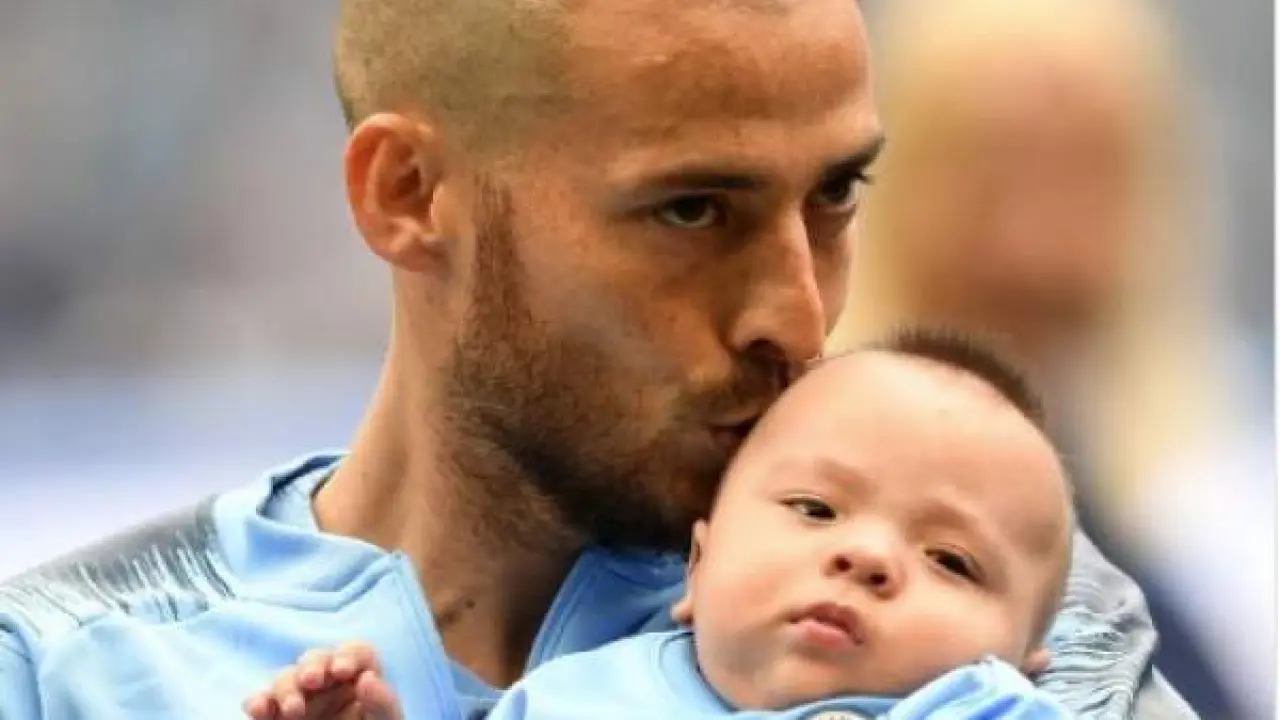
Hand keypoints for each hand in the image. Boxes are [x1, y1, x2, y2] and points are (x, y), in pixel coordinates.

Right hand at [244, 642, 402, 719]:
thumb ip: (383, 703)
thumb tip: (367, 679)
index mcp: (361, 678)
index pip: (355, 653)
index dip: (347, 655)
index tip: (343, 670)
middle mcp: (329, 684)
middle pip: (316, 660)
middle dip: (312, 666)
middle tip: (312, 680)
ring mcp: (301, 700)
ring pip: (286, 679)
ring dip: (286, 688)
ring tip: (293, 709)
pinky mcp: (277, 718)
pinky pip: (262, 704)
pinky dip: (257, 702)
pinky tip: (258, 709)